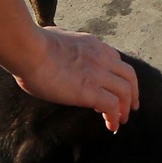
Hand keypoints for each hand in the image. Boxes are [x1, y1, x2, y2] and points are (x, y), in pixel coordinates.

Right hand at [13, 27, 140, 131]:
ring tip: (122, 120)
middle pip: (129, 75)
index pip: (115, 60)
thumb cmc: (32, 44)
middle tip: (131, 107)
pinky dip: (115, 117)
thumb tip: (52, 41)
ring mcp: (97, 74)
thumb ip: (61, 41)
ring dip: (126, 107)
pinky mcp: (90, 91)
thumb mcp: (55, 36)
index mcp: (92, 45)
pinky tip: (111, 126)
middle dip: (133, 92)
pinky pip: (112, 106)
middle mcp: (101, 57)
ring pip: (126, 91)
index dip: (118, 76)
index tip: (116, 88)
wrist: (28, 49)